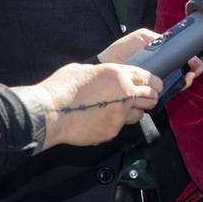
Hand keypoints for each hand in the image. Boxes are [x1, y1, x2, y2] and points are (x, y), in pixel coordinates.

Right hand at [20, 62, 161, 149]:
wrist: (47, 113)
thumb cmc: (60, 89)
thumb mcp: (83, 70)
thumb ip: (101, 73)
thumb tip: (104, 76)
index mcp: (119, 74)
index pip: (149, 78)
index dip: (153, 82)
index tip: (154, 85)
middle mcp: (125, 93)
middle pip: (152, 97)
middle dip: (150, 97)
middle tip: (144, 98)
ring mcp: (120, 114)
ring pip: (139, 115)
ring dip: (132, 112)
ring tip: (118, 110)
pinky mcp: (112, 131)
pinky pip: (119, 127)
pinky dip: (113, 124)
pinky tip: (99, 120)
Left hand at [96, 29, 202, 93]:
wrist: (108, 66)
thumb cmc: (122, 51)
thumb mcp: (142, 37)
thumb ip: (157, 38)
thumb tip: (173, 40)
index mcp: (163, 56)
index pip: (184, 57)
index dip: (194, 56)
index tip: (197, 54)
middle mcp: (164, 70)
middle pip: (187, 70)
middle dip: (196, 67)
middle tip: (195, 65)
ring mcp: (160, 82)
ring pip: (183, 82)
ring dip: (190, 77)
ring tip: (190, 73)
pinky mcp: (155, 93)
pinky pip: (172, 91)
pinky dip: (180, 86)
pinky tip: (182, 81)